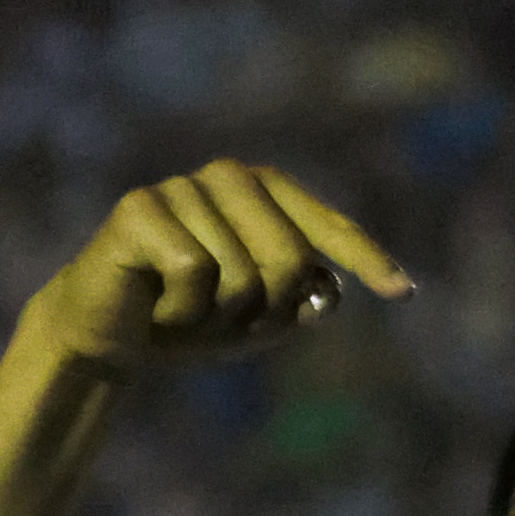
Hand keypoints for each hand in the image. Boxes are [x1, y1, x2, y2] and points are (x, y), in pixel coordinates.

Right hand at [17, 161, 410, 369]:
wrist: (111, 336)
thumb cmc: (192, 319)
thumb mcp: (261, 319)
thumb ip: (302, 301)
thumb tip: (330, 292)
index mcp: (266, 195)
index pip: (328, 227)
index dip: (366, 260)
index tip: (403, 293)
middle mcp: (228, 178)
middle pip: (291, 259)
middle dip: (267, 310)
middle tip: (228, 322)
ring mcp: (183, 188)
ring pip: (242, 274)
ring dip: (219, 316)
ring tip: (187, 311)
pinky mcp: (140, 206)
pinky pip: (193, 273)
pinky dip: (183, 310)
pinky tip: (158, 306)